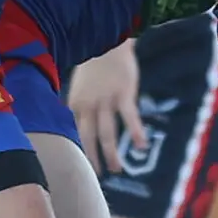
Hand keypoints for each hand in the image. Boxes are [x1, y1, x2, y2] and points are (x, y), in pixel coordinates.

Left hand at [67, 39, 143, 172]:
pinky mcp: (124, 95)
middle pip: (89, 137)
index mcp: (76, 103)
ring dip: (112, 153)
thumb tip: (77, 120)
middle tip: (99, 175)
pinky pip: (130, 117)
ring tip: (117, 169)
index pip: (76, 132)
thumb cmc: (95, 63)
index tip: (84, 165)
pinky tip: (141, 146)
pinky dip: (136, 132)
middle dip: (94, 158)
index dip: (80, 149)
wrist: (108, 42)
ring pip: (107, 133)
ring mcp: (106, 101)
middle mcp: (89, 105)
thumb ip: (80, 104)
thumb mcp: (79, 84)